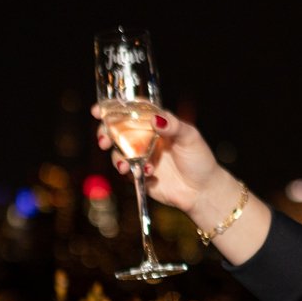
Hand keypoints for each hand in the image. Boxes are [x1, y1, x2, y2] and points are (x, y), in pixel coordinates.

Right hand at [92, 106, 222, 212]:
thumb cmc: (200, 159)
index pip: (131, 111)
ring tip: (126, 165)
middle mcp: (144, 138)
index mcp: (155, 124)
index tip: (98, 111)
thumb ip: (173, 126)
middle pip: (116, 130)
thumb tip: (155, 118)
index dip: (112, 108)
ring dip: (117, 157)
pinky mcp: (140, 174)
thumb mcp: (190, 137)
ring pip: (118, 152)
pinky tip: (147, 174)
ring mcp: (140, 156)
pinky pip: (127, 171)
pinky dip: (131, 171)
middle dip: (105, 133)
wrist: (203, 191)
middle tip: (104, 140)